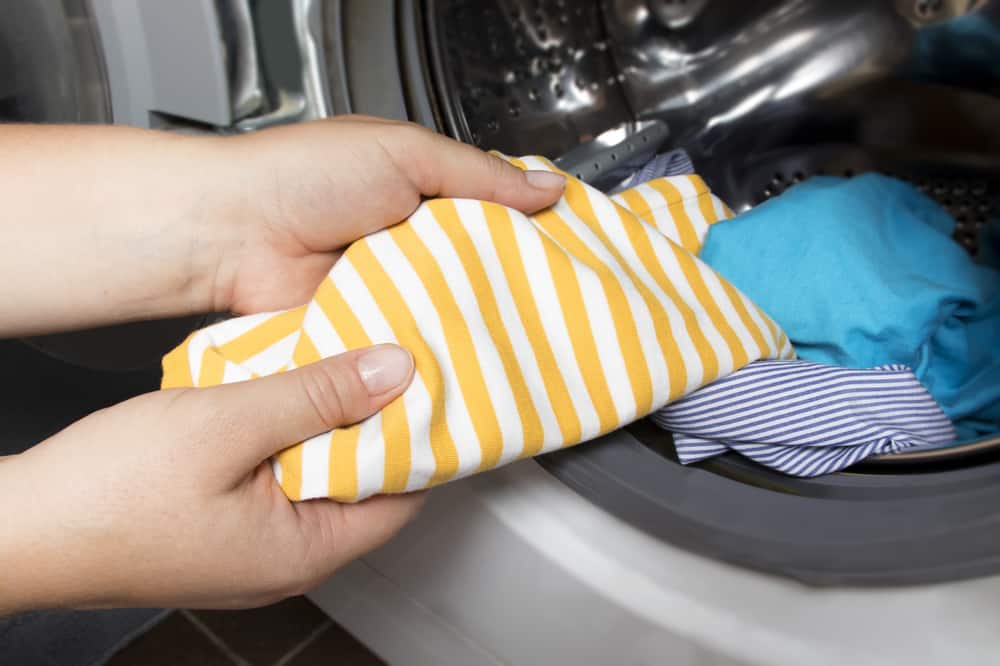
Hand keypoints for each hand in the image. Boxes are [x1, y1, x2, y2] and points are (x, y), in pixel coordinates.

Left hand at [0, 118, 562, 335]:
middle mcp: (410, 244)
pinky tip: (466, 361)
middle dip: (511, 288)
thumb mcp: (405, 153)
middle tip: (557, 309)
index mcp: (423, 192)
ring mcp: (390, 291)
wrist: (230, 234)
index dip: (532, 234)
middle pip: (479, 271)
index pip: (495, 215)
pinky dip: (434, 354)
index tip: (572, 257)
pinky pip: (413, 346)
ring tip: (522, 341)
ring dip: (474, 324)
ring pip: (451, 313)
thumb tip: (546, 186)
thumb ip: (479, 174)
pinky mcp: (368, 331)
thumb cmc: (303, 176)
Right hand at [0, 344, 418, 610]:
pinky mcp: (221, 528)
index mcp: (305, 551)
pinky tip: (278, 391)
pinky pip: (276, 477)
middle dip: (372, 420)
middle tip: (382, 357)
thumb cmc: (108, 493)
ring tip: (335, 362)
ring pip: (316, 476)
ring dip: (324, 421)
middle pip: (362, 484)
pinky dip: (285, 435)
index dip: (419, 434)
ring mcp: (252, 547)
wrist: (17, 529)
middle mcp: (287, 559)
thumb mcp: (228, 424)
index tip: (424, 379)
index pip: (404, 494)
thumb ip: (318, 396)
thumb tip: (397, 372)